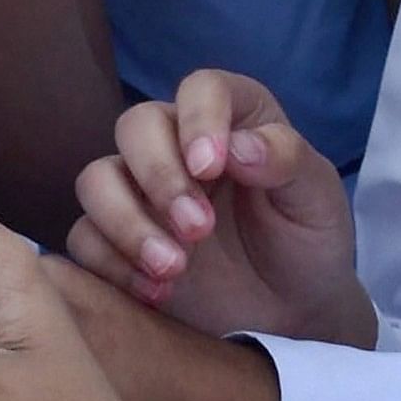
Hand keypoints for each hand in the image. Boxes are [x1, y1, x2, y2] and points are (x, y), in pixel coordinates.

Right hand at [67, 71, 374, 345]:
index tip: (210, 166)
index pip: (202, 89)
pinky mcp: (116, 242)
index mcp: (235, 119)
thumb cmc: (308, 239)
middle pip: (136, 126)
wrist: (292, 311)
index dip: (199, 118)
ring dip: (126, 221)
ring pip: (96, 179)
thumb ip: (286, 161)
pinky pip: (83, 238)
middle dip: (160, 176)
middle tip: (200, 230)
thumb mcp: (316, 199)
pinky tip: (159, 291)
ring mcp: (141, 193)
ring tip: (175, 268)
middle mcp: (178, 146)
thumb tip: (238, 147)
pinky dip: (112, 263)